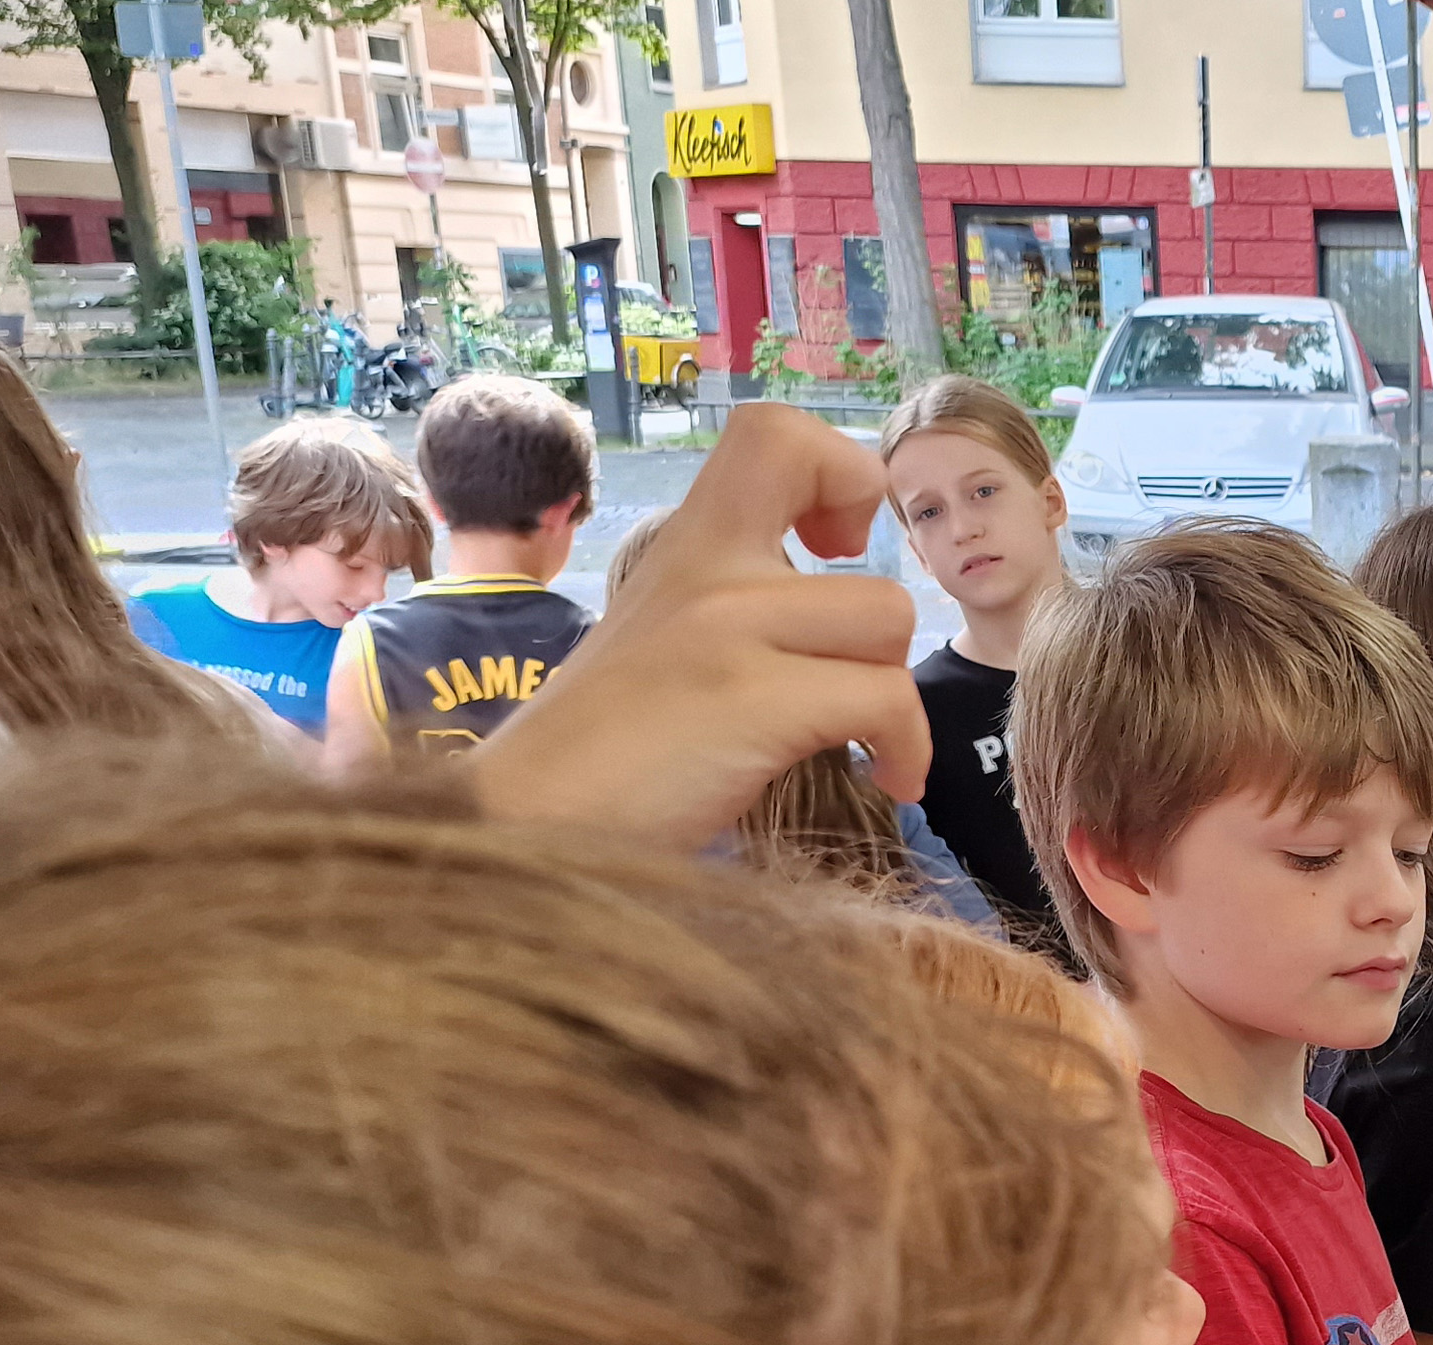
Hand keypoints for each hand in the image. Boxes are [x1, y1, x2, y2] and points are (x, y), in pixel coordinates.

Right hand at [472, 403, 924, 847]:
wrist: (525, 828)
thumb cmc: (604, 757)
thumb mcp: (660, 639)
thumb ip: (729, 606)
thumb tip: (825, 621)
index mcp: (684, 547)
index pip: (773, 430)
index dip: (835, 468)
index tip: (832, 546)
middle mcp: (705, 568)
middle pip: (838, 475)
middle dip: (880, 563)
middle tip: (861, 646)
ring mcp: (727, 628)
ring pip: (887, 611)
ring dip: (893, 685)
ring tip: (868, 740)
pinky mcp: (751, 701)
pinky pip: (886, 697)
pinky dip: (907, 747)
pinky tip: (887, 779)